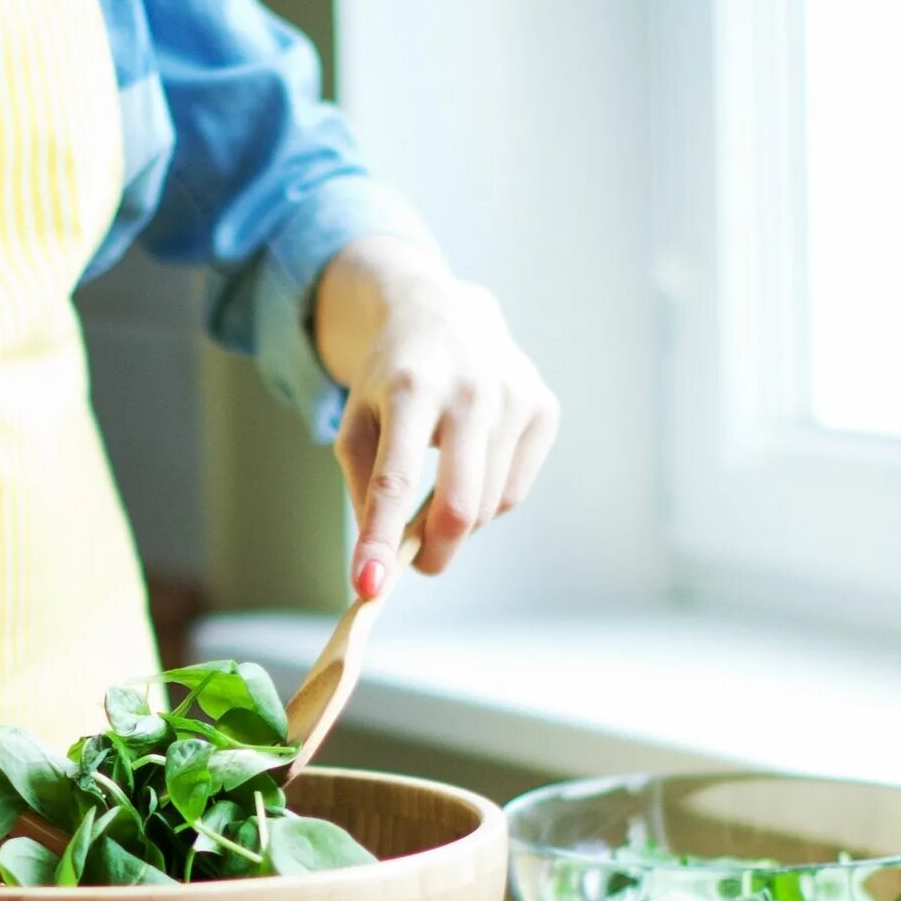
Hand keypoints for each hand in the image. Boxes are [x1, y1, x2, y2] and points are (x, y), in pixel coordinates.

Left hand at [313, 235, 558, 598]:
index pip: (395, 480)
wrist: (444, 312)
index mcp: (410, 389)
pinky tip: (471, 463)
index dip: (381, 539)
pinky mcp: (543, 406)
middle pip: (459, 505)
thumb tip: (381, 559)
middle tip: (414, 564)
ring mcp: (514, 396)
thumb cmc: (391, 379)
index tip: (368, 588)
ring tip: (436, 491)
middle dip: (433, 551)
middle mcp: (469, 390)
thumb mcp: (357, 422)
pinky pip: (515, 490)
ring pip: (489, 505)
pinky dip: (488, 498)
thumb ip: (364, 488)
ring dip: (458, 521)